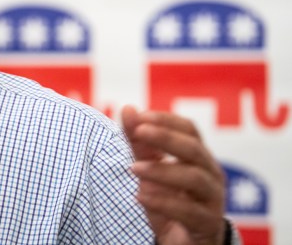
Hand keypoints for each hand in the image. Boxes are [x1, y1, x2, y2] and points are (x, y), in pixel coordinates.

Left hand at [121, 106, 225, 244]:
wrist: (185, 243)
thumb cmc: (170, 201)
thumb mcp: (150, 169)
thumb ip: (138, 142)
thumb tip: (127, 108)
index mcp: (198, 157)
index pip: (189, 129)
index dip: (166, 120)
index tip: (139, 116)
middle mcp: (211, 175)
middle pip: (194, 149)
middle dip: (166, 138)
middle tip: (138, 131)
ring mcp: (212, 200)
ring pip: (195, 179)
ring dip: (162, 170)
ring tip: (133, 168)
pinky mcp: (207, 225)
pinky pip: (190, 212)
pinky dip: (164, 202)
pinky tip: (141, 196)